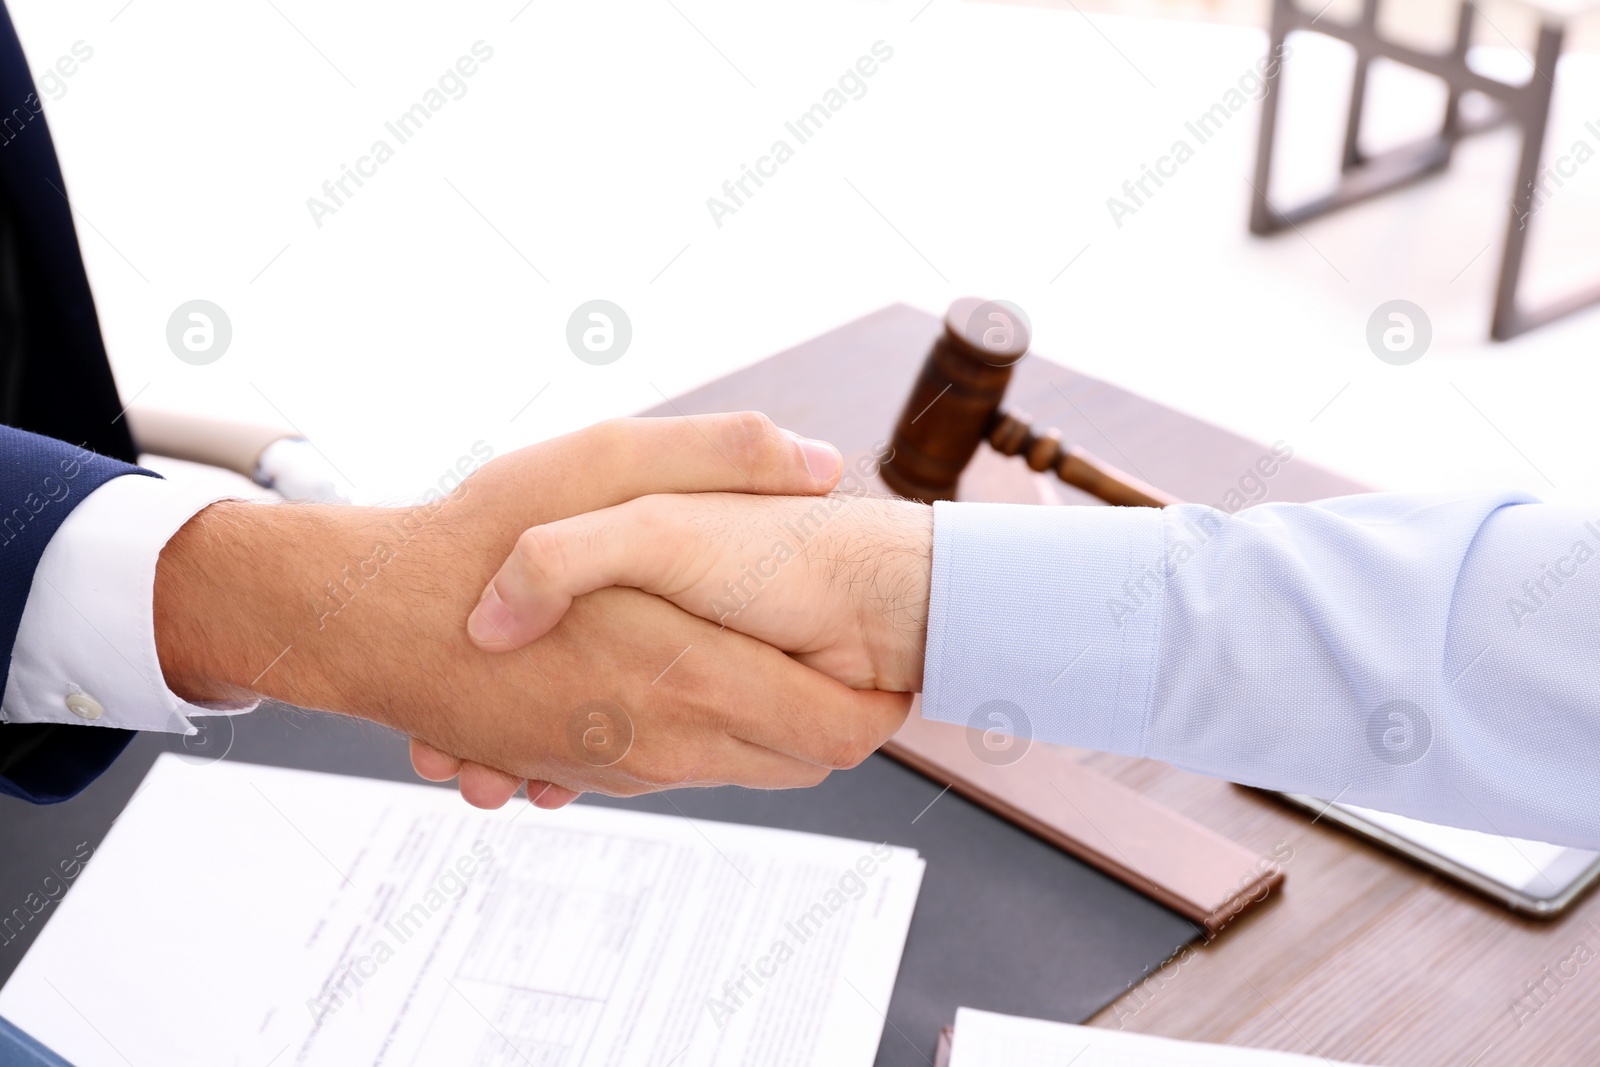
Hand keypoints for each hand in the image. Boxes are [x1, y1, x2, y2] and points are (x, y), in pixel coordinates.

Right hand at [154, 414, 910, 806]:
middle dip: (833, 711)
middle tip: (834, 648)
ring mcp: (624, 767)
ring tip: (759, 646)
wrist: (369, 618)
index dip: (882, 698)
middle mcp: (669, 743)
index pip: (844, 729)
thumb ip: (722, 456)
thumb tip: (820, 461)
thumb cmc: (483, 537)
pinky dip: (699, 733)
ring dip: (766, 721)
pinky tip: (673, 669)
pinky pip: (677, 772)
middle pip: (804, 759)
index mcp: (698, 676)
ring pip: (743, 768)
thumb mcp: (606, 463)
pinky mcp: (586, 771)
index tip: (887, 657)